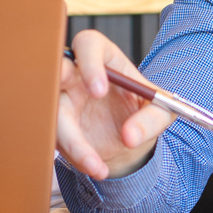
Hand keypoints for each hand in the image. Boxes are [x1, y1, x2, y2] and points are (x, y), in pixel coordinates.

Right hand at [56, 30, 175, 179]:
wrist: (129, 138)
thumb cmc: (143, 112)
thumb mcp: (161, 112)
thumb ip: (151, 120)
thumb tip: (130, 136)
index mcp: (103, 58)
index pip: (88, 45)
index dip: (89, 64)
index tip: (98, 91)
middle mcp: (76, 74)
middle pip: (55, 71)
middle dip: (53, 87)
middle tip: (71, 118)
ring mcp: (62, 99)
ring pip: (52, 113)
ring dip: (71, 142)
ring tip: (96, 165)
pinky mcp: (56, 124)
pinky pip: (55, 137)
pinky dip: (74, 156)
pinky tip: (95, 167)